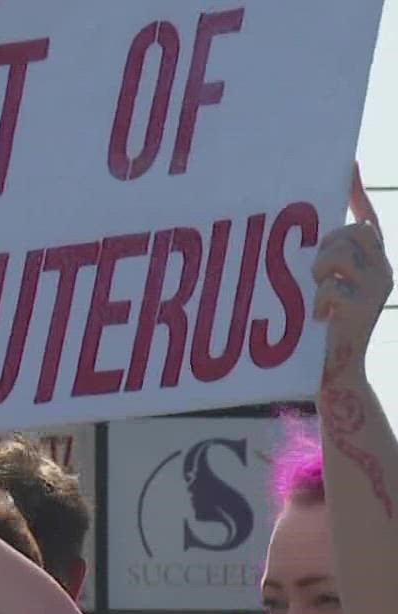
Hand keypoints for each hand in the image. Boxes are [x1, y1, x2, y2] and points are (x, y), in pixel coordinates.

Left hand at [313, 162, 390, 385]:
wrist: (337, 372)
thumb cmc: (321, 331)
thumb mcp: (325, 288)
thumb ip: (325, 261)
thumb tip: (307, 230)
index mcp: (375, 263)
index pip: (368, 219)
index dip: (357, 192)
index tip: (347, 163)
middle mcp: (384, 270)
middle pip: (353, 230)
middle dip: (328, 243)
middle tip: (317, 272)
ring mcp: (378, 287)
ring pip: (340, 251)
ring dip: (319, 269)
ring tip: (317, 295)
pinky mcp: (364, 306)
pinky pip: (330, 285)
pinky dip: (318, 301)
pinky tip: (320, 319)